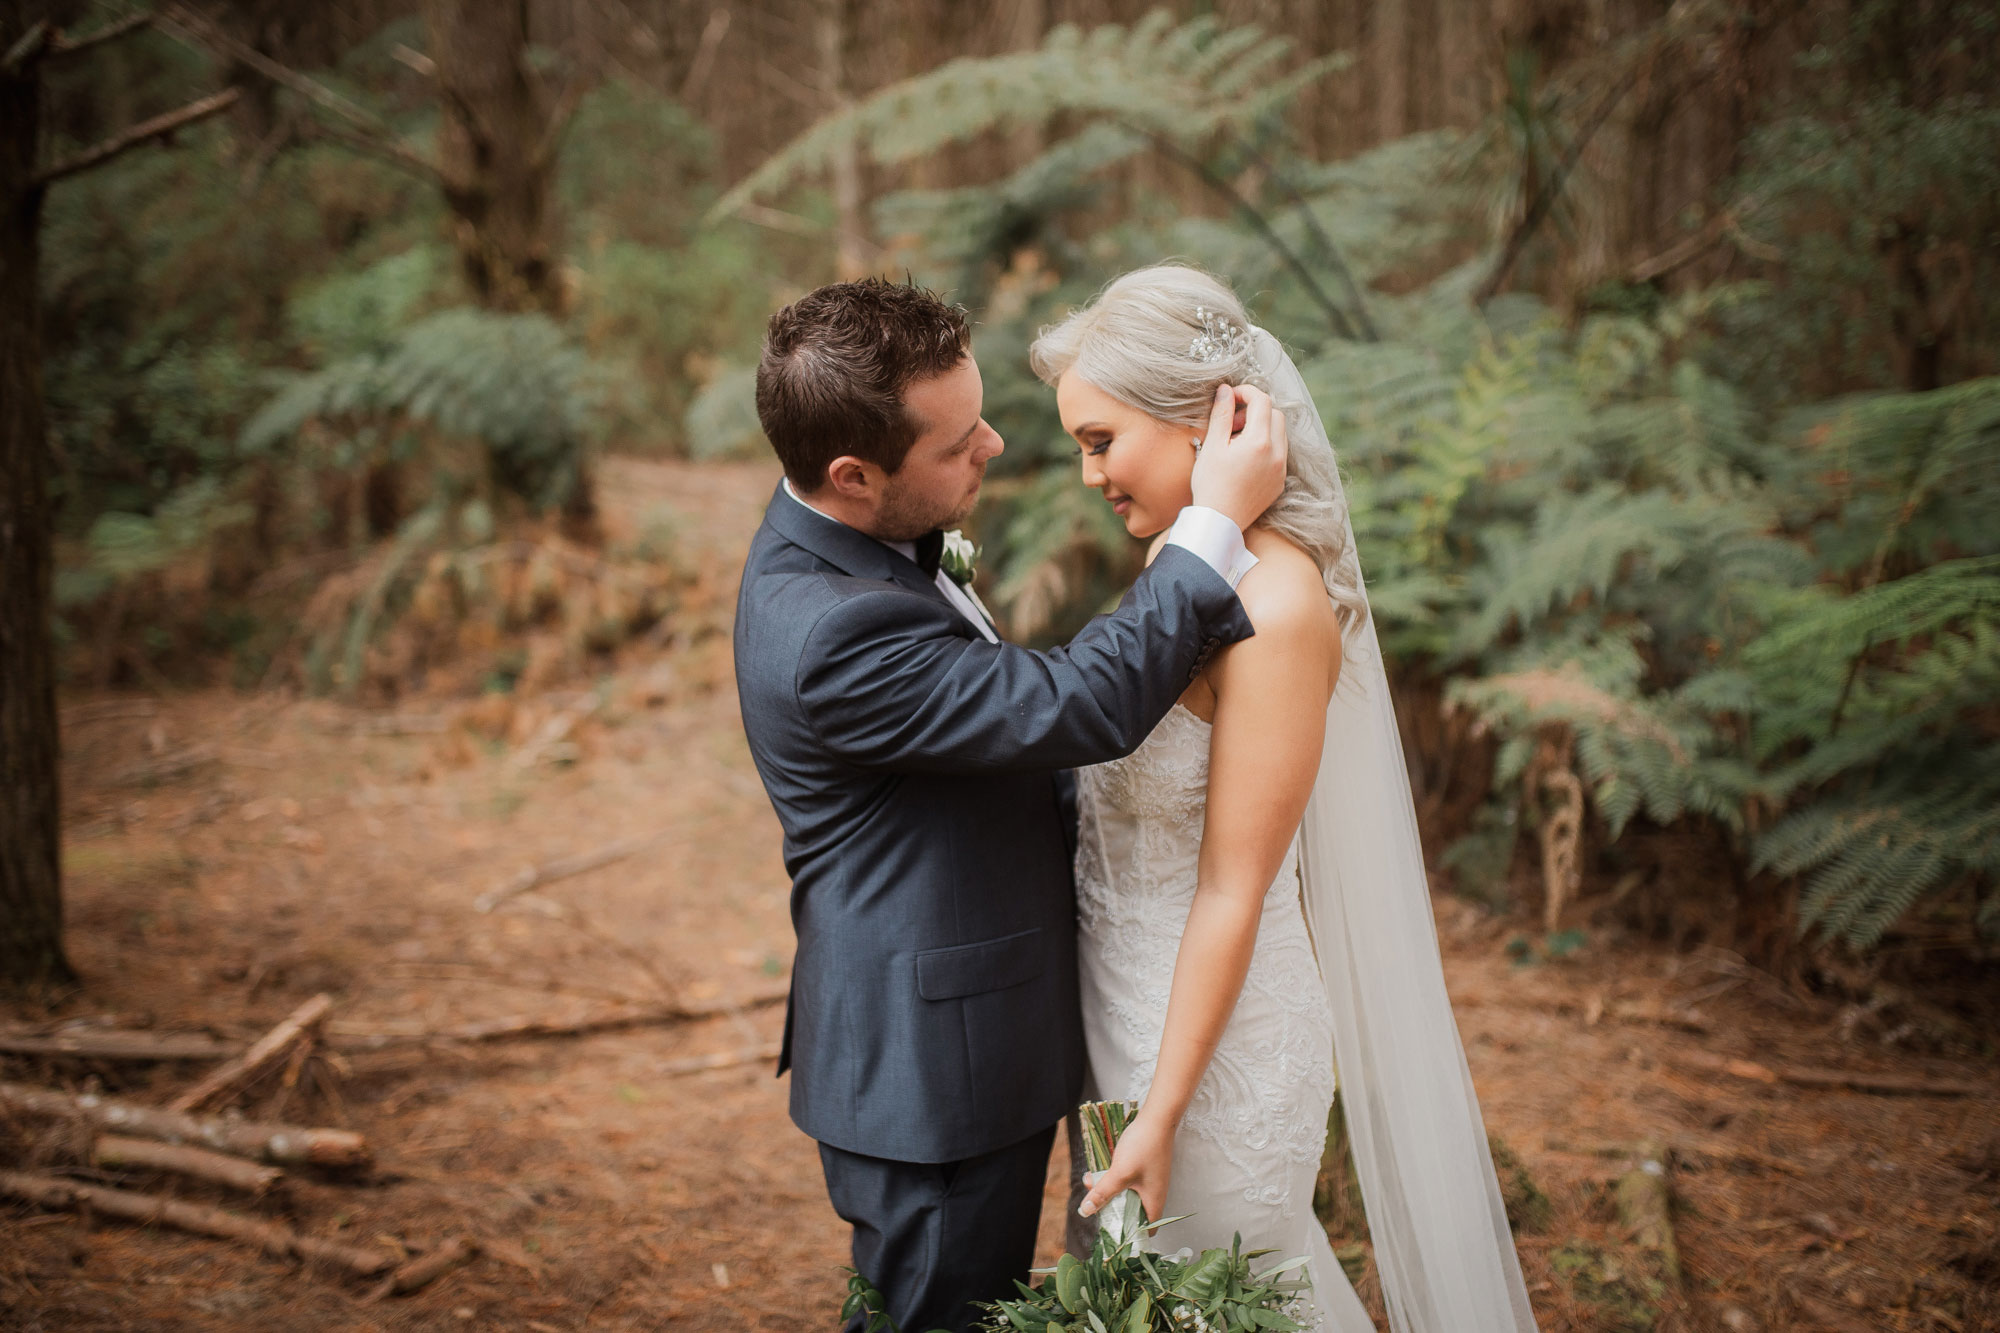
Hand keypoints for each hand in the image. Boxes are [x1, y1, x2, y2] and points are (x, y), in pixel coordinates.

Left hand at [1077, 1107, 1175, 1226]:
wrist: (1156, 1119)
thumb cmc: (1143, 1148)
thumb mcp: (1119, 1173)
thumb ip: (1102, 1193)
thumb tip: (1085, 1211)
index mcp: (1154, 1202)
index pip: (1146, 1229)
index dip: (1130, 1234)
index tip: (1110, 1230)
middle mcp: (1154, 1194)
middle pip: (1131, 1211)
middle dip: (1110, 1207)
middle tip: (1092, 1201)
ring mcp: (1149, 1180)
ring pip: (1125, 1194)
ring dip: (1107, 1190)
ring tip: (1091, 1180)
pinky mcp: (1143, 1168)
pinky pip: (1126, 1180)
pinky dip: (1112, 1178)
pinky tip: (1099, 1169)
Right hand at [1188, 384, 1287, 531]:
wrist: (1219, 522)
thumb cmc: (1211, 484)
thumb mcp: (1213, 445)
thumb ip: (1222, 414)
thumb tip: (1226, 390)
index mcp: (1259, 442)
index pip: (1262, 401)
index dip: (1246, 392)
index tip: (1230, 397)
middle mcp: (1277, 454)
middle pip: (1275, 414)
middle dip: (1255, 410)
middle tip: (1233, 421)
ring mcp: (1281, 469)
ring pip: (1280, 434)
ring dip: (1262, 428)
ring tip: (1236, 441)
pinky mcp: (1280, 482)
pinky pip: (1279, 453)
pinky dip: (1266, 446)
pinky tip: (1244, 458)